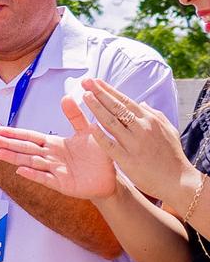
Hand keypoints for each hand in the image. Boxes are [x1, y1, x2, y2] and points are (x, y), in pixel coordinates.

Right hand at [0, 96, 119, 199]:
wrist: (111, 178)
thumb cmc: (99, 155)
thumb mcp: (87, 131)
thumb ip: (75, 116)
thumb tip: (66, 97)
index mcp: (54, 144)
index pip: (30, 137)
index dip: (15, 134)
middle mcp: (50, 157)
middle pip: (25, 149)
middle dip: (7, 144)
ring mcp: (54, 171)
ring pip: (30, 162)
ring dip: (14, 158)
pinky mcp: (61, 184)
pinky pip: (44, 178)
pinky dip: (32, 174)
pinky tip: (20, 170)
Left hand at [79, 78, 198, 205]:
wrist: (177, 180)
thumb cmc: (171, 154)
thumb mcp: (167, 130)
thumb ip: (154, 115)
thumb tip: (141, 103)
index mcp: (150, 120)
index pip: (125, 101)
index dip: (109, 90)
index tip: (95, 81)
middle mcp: (142, 128)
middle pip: (116, 107)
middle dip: (99, 93)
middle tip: (85, 82)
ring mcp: (134, 143)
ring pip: (112, 122)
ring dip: (97, 108)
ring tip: (84, 97)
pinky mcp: (128, 159)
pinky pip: (111, 145)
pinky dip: (100, 135)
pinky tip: (90, 126)